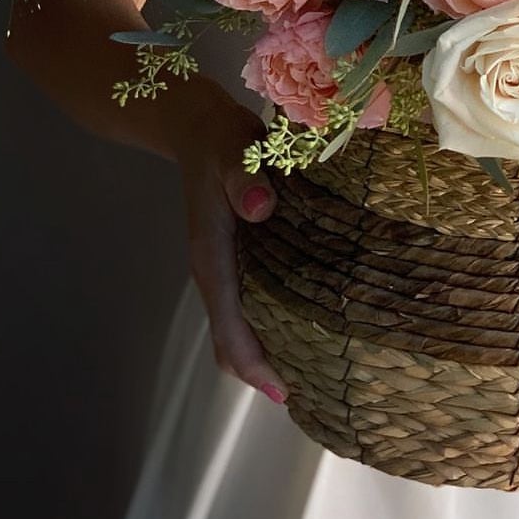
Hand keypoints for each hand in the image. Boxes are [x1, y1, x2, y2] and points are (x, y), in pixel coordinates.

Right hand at [171, 95, 286, 403]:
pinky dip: (276, 321)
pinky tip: (313, 318)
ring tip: (320, 364)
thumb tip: (260, 208)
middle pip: (233, 340)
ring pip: (242, 325)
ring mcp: (227, 267)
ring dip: (272, 347)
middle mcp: (217, 273)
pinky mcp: (241, 256)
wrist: (198, 126)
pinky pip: (253, 303)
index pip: (228, 328)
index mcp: (212, 259)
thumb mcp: (233, 149)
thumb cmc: (220, 140)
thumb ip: (245, 178)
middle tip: (316, 389)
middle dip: (266, 369)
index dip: (254, 364)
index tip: (287, 392)